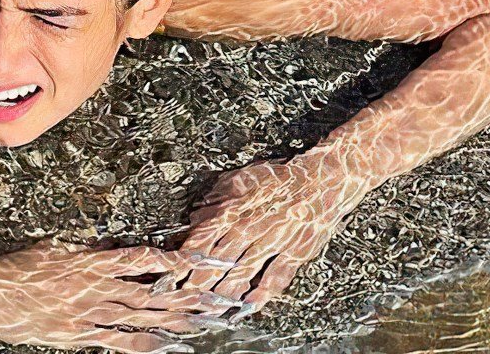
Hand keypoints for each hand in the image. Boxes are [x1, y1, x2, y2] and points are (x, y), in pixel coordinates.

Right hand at [0, 238, 243, 351]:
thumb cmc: (19, 269)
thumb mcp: (55, 247)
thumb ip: (87, 250)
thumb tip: (113, 250)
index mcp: (91, 261)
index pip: (142, 259)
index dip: (173, 261)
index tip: (200, 261)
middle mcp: (96, 289)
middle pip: (152, 294)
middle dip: (187, 296)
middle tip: (220, 298)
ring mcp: (90, 317)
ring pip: (142, 319)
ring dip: (176, 321)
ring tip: (205, 323)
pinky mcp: (81, 338)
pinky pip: (119, 343)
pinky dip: (146, 344)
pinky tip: (167, 346)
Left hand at [150, 155, 367, 315]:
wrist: (320, 180)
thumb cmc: (278, 179)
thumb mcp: (241, 179)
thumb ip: (216, 199)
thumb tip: (196, 216)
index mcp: (234, 209)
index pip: (202, 239)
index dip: (184, 259)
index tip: (170, 274)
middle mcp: (250, 229)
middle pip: (218, 262)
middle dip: (198, 283)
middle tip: (184, 300)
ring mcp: (272, 244)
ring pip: (242, 273)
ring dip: (224, 293)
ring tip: (210, 310)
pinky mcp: (294, 254)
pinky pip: (275, 278)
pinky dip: (261, 294)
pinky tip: (249, 307)